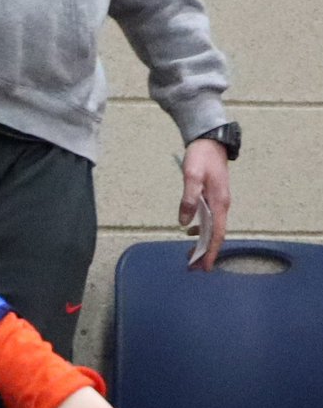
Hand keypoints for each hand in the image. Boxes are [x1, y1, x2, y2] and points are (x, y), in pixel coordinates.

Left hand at [179, 138, 230, 270]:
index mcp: (219, 203)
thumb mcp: (192, 176)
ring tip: (189, 256)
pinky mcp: (214, 198)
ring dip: (202, 244)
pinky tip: (190, 233)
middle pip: (215, 236)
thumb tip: (185, 222)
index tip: (204, 268)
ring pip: (212, 229)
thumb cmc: (201, 156)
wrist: (210, 140)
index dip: (210, 252)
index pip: (217, 234)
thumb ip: (189, 198)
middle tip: (192, 268)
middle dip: (205, 253)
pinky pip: (210, 220)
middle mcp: (222, 205)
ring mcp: (219, 202)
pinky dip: (201, 231)